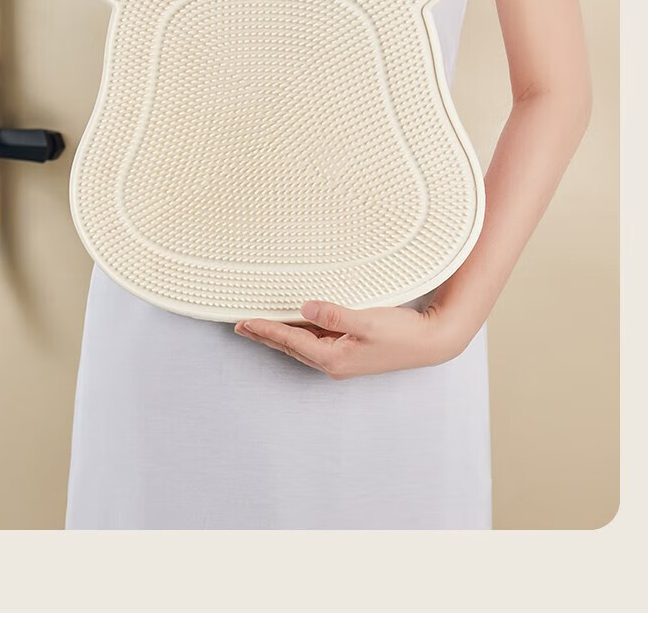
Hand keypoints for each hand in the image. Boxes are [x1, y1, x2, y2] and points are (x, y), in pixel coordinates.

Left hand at [234, 298, 467, 377]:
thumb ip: (335, 315)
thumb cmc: (402, 334)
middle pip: (291, 346)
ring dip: (279, 335)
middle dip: (265, 335)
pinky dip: (298, 333)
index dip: (266, 330)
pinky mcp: (351, 350)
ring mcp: (342, 358)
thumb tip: (304, 308)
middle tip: (240, 326)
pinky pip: (315, 341)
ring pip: (301, 345)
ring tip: (258, 326)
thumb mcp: (368, 321)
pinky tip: (294, 325)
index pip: (292, 341)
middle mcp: (334, 362)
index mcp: (334, 357)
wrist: (430, 343)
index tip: (243, 322)